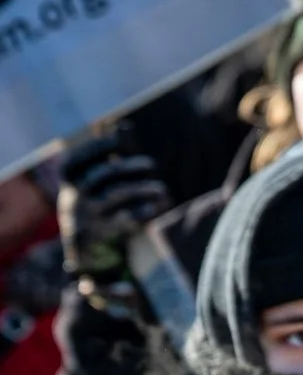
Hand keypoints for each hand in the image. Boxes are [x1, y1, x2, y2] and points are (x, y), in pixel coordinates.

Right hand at [57, 138, 168, 281]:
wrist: (89, 250)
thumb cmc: (98, 202)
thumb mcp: (97, 179)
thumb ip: (110, 154)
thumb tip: (123, 125)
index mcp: (69, 181)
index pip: (77, 159)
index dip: (98, 146)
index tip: (122, 139)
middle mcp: (73, 198)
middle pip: (101, 175)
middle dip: (128, 167)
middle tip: (151, 164)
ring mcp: (86, 217)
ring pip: (115, 195)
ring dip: (142, 188)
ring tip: (161, 189)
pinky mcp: (102, 235)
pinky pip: (125, 218)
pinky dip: (144, 210)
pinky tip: (159, 205)